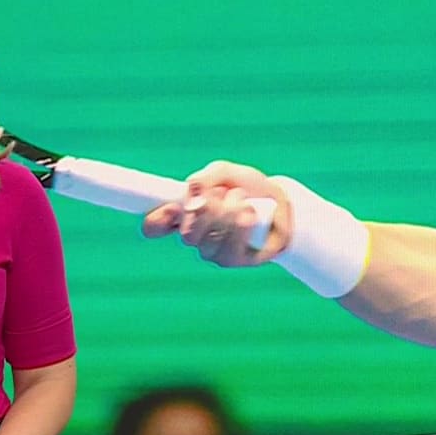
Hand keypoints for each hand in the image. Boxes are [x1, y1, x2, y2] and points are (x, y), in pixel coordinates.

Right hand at [140, 160, 291, 266]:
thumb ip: (206, 177)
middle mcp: (194, 237)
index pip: (154, 226)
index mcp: (183, 215)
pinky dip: (241, 225)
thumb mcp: (226, 173)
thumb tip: (192, 190)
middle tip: (221, 194)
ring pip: (208, 241)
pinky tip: (250, 213)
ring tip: (241, 199)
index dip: (157, 219)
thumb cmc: (248, 188)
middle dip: (205, 211)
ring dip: (227, 213)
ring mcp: (212, 252)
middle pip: (186, 235)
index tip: (172, 207)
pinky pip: (229, 248)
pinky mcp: (233, 261)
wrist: (281, 203)